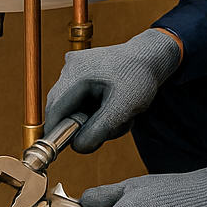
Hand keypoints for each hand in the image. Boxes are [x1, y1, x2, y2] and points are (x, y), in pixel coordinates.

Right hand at [43, 29, 181, 152]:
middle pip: (63, 110)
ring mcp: (74, 68)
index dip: (57, 133)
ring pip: (73, 106)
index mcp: (76, 73)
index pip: (55, 111)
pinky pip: (80, 99)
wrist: (151, 57)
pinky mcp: (80, 72)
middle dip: (84, 125)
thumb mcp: (123, 108)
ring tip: (118, 114)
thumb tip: (77, 147)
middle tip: (110, 128)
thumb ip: (99, 130)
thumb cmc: (139, 77)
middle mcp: (69, 68)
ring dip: (93, 118)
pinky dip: (95, 109)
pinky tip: (113, 105)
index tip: (66, 149)